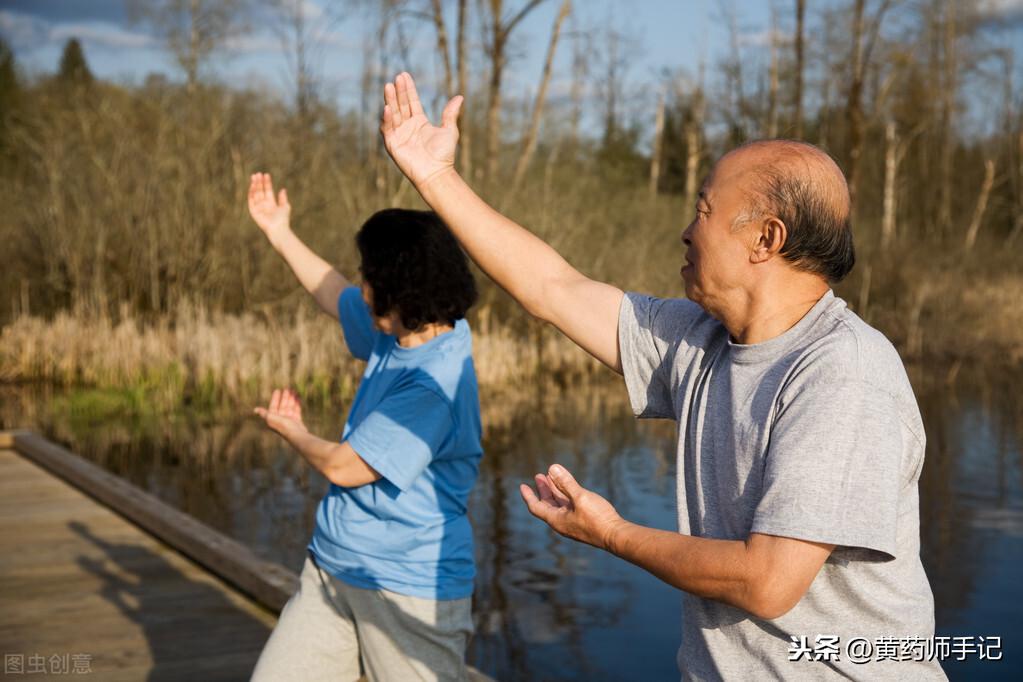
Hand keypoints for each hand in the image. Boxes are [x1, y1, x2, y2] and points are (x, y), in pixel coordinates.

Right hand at [247, 172, 291, 245]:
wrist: (278, 229)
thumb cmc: (283, 219)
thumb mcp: (285, 207)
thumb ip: (283, 198)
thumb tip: (283, 189)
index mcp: (271, 203)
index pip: (268, 190)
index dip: (267, 183)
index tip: (266, 174)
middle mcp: (264, 204)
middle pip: (260, 191)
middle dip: (259, 182)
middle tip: (258, 174)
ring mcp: (258, 208)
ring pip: (255, 194)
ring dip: (254, 186)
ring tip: (254, 177)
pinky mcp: (254, 212)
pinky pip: (251, 201)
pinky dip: (251, 194)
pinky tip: (252, 187)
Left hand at [254, 388, 307, 438]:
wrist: (296, 434)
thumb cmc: (282, 426)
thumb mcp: (271, 418)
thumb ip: (263, 413)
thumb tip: (255, 410)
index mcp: (273, 418)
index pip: (273, 406)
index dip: (275, 398)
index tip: (278, 390)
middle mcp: (280, 419)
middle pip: (282, 405)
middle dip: (284, 397)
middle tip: (287, 388)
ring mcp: (289, 420)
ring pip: (290, 406)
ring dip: (291, 398)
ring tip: (294, 391)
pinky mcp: (296, 421)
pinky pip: (296, 409)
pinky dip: (297, 403)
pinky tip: (298, 397)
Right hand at [380, 72, 462, 187]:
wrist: (436, 173)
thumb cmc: (444, 155)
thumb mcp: (449, 130)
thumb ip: (450, 113)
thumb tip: (459, 97)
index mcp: (420, 122)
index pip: (412, 101)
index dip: (408, 89)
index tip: (404, 75)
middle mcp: (408, 127)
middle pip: (401, 105)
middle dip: (398, 91)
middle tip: (397, 78)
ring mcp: (399, 135)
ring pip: (393, 114)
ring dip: (390, 100)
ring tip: (388, 86)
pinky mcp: (393, 144)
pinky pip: (388, 129)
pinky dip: (387, 119)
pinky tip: (387, 108)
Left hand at [520, 464, 627, 549]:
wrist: (616, 536)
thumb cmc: (597, 518)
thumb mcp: (580, 497)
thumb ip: (566, 483)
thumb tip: (552, 468)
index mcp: (557, 520)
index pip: (536, 507)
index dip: (528, 495)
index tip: (522, 485)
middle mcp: (562, 522)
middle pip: (547, 504)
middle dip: (543, 489)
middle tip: (539, 475)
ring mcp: (573, 523)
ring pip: (560, 504)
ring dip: (555, 490)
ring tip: (552, 476)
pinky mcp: (583, 521)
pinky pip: (570, 506)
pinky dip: (566, 495)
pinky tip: (570, 487)